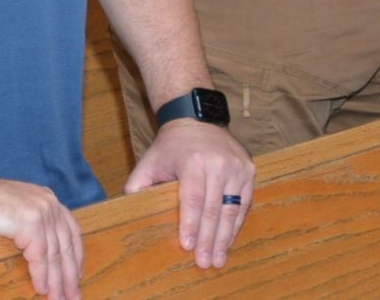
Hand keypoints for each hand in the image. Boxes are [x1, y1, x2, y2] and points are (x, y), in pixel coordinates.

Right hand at [0, 168, 84, 298]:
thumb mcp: (12, 216)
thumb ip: (27, 231)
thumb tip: (36, 260)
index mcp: (46, 200)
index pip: (71, 232)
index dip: (75, 257)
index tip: (76, 277)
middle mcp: (48, 204)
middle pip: (68, 246)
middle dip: (71, 276)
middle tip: (74, 297)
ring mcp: (41, 212)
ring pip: (56, 255)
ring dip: (58, 282)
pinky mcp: (30, 223)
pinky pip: (41, 257)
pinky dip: (42, 276)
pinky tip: (42, 289)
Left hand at [124, 119, 253, 268]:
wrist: (197, 118)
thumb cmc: (171, 145)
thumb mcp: (150, 160)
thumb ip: (139, 184)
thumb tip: (129, 209)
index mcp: (193, 161)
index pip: (193, 199)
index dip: (191, 224)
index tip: (188, 246)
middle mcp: (219, 163)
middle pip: (214, 209)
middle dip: (209, 239)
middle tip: (205, 262)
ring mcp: (237, 166)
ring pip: (232, 209)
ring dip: (225, 237)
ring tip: (218, 258)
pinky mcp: (249, 169)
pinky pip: (244, 203)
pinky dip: (236, 223)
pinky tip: (228, 240)